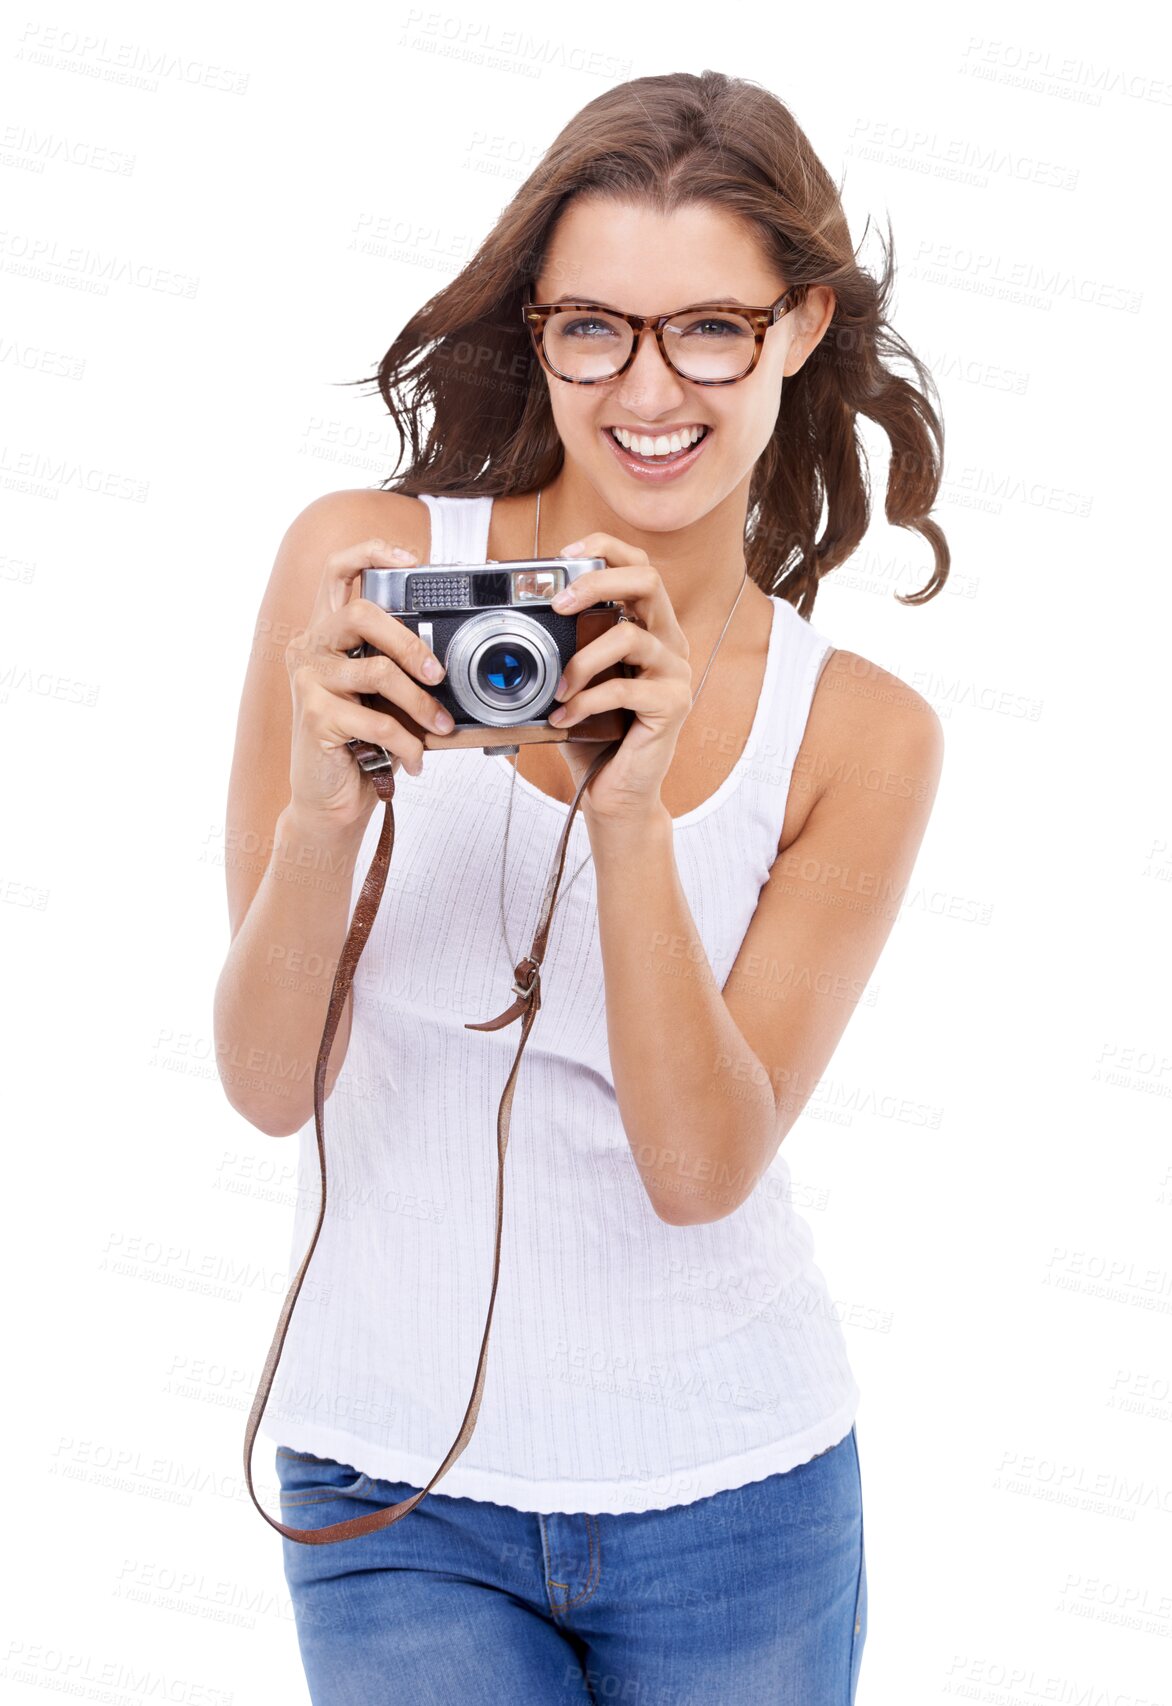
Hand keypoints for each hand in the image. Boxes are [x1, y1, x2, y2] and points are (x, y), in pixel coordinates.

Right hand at [284, 539, 455, 830]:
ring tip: (441, 726)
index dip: (370, 553)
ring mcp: (308, 681)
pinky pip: (375, 720)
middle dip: (410, 642)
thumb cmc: (362, 743)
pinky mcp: (313, 716)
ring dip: (420, 703)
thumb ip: (400, 667)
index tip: (409, 560)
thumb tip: (450, 658)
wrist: (330, 799)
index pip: (337, 572)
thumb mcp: (384, 696)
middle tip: (439, 673)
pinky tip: (416, 760)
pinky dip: (407, 742)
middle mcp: (310, 648)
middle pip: (360, 614)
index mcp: (328, 633)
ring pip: (376, 671)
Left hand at [544, 533, 691, 821]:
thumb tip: (520, 618)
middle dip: (597, 583)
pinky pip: (625, 689)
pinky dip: (586, 701)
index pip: (638, 565)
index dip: (605, 549)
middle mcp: (669, 641)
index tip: (566, 554)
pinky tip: (565, 718)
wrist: (615, 792)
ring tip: (558, 688)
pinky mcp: (673, 705)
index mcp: (649, 626)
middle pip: (648, 579)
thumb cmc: (594, 734)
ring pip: (630, 637)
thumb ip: (566, 646)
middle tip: (558, 604)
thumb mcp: (576, 679)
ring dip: (582, 660)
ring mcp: (675, 672)